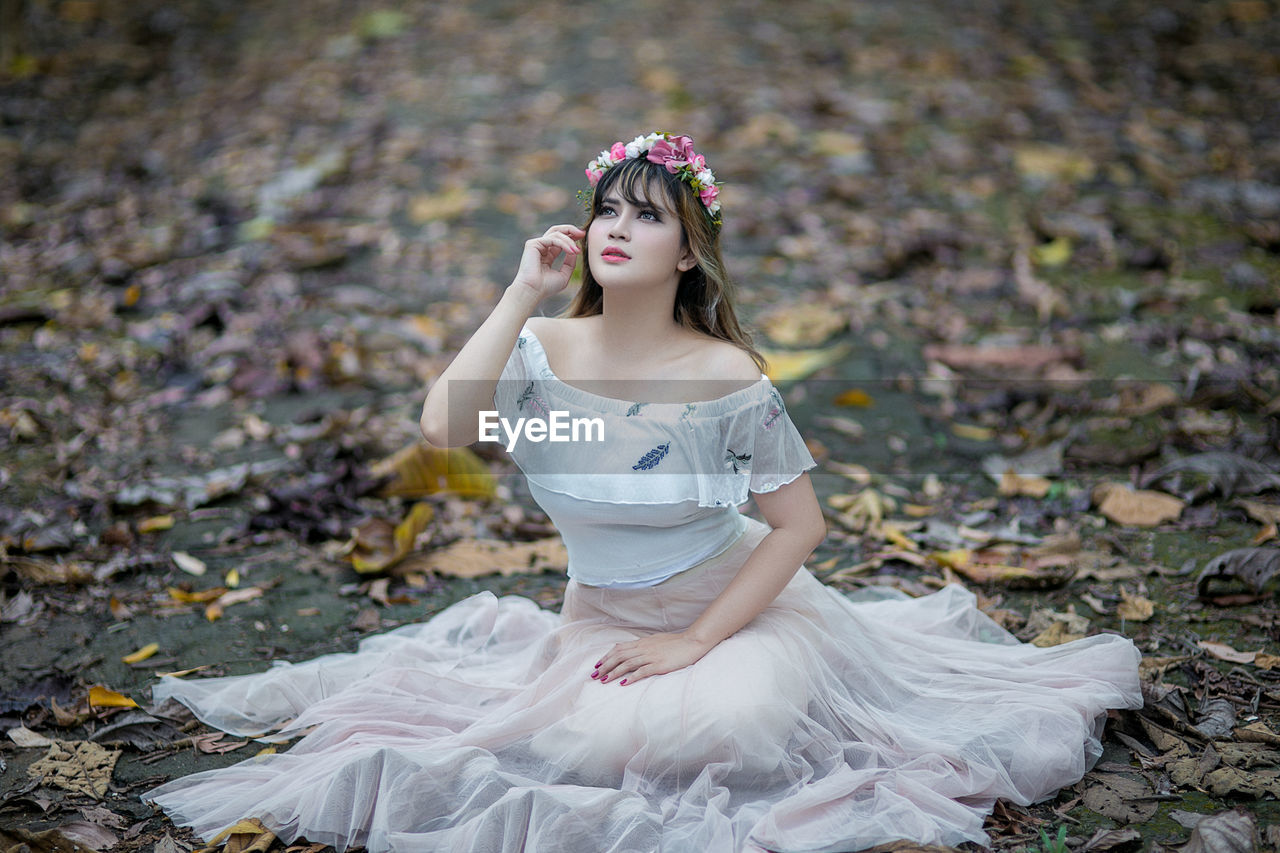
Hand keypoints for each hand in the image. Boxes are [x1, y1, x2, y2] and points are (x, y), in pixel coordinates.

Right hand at [511, 224, 583, 300]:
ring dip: (569, 240)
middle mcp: (541, 248)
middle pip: (557, 231)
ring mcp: (536, 245)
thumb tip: (575, 250)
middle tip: (583, 233)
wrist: (533, 291)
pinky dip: (563, 243)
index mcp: (547, 254)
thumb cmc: (546, 287)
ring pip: (556, 233)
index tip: (583, 237)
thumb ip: (570, 263)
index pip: (560, 240)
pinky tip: (571, 251)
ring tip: (577, 250)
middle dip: (571, 230)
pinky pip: (552, 238)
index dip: (572, 236)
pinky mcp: (532, 244)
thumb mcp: (564, 275)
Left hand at [591, 632, 713, 685]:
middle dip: (605, 666)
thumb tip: (634, 651)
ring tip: (604, 681)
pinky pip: (642, 671)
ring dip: (613, 672)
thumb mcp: (657, 641)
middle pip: (619, 656)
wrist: (692, 642)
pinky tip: (623, 683)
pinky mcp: (659, 665)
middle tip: (595, 676)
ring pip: (627, 664)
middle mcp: (644, 648)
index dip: (607, 657)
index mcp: (642, 643)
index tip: (598, 665)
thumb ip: (644, 646)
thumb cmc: (676, 643)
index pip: (619, 649)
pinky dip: (631, 677)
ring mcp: (651, 656)